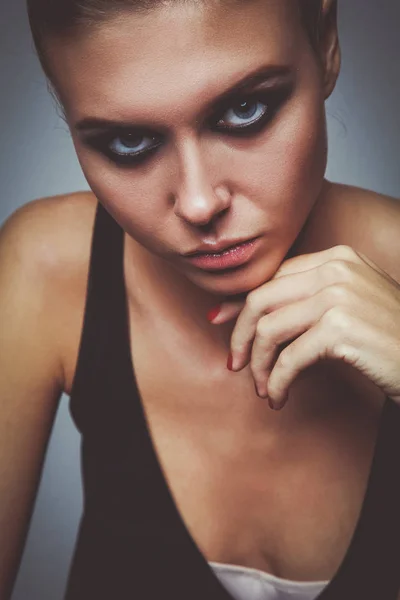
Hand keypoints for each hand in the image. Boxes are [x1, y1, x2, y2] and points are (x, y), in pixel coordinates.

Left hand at [208, 245, 399, 409]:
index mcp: (335, 258)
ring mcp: (339, 297)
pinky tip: (279, 396)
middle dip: (239, 335)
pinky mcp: (341, 329)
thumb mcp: (347, 305)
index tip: (220, 323)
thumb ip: (304, 300)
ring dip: (258, 365)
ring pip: (269, 330)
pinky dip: (277, 381)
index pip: (272, 278)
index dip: (241, 304)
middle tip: (234, 364)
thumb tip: (242, 312)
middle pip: (261, 300)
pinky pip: (289, 358)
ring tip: (263, 387)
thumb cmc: (388, 337)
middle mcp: (335, 270)